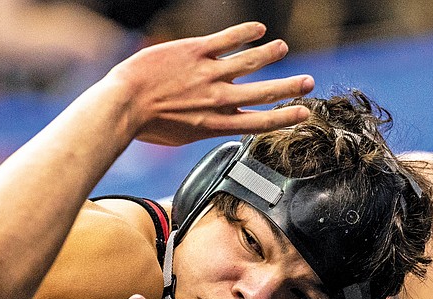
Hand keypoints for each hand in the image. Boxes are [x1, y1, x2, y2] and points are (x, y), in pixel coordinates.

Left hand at [108, 22, 314, 145]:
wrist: (123, 105)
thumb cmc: (147, 125)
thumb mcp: (181, 135)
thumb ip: (204, 126)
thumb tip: (217, 123)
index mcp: (216, 123)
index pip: (258, 122)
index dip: (284, 118)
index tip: (303, 113)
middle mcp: (218, 99)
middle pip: (263, 92)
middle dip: (289, 87)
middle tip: (309, 82)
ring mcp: (208, 73)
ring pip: (249, 61)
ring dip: (269, 54)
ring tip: (282, 48)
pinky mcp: (195, 51)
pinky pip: (227, 39)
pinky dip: (245, 33)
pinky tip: (258, 29)